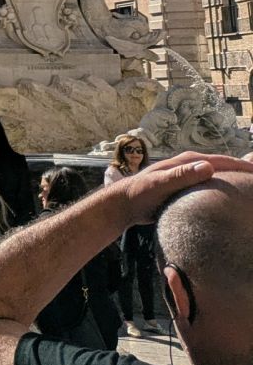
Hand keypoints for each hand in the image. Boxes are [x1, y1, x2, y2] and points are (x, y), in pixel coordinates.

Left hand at [112, 151, 252, 225]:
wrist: (125, 203)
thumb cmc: (141, 193)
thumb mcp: (160, 184)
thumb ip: (182, 176)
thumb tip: (209, 166)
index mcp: (187, 161)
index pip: (221, 161)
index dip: (242, 165)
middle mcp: (190, 165)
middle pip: (223, 166)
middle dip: (242, 170)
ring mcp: (188, 176)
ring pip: (218, 176)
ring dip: (234, 179)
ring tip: (251, 188)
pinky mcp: (187, 187)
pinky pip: (211, 186)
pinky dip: (223, 188)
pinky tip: (231, 199)